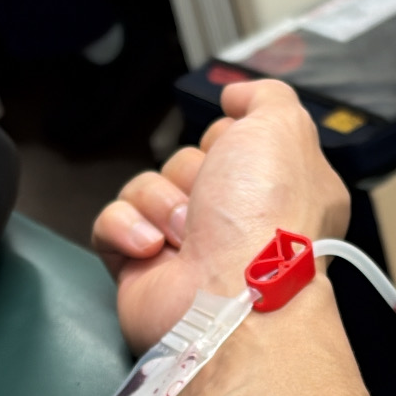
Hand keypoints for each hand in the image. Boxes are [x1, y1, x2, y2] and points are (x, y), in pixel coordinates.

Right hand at [93, 79, 349, 351]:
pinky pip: (112, 223)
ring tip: (185, 235)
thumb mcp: (283, 128)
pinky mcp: (144, 270)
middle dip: (191, 173)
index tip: (236, 151)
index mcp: (276, 189)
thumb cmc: (265, 220)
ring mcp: (188, 247)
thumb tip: (237, 95)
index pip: (233, 141)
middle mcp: (235, 220)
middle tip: (212, 204)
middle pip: (186, 161)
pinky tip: (151, 249)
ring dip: (160, 202)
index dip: (228, 140)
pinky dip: (126, 229)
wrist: (230, 300)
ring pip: (145, 187)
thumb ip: (265, 97)